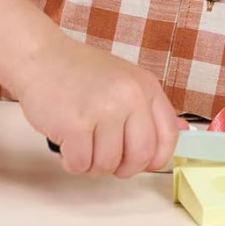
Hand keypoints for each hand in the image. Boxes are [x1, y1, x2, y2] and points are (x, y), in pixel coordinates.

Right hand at [14, 35, 186, 177]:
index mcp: (145, 86)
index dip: (156, 158)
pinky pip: (80, 164)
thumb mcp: (124, 81)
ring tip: (81, 142)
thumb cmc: (80, 73)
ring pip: (106, 165)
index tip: (143, 163)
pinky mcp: (75, 124)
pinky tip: (66, 141)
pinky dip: (71, 161)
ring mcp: (102, 109)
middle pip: (139, 157)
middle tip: (106, 158)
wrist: (41, 57)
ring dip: (91, 163)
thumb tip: (183, 135)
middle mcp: (128, 96)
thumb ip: (148, 110)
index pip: (168, 136)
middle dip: (122, 167)